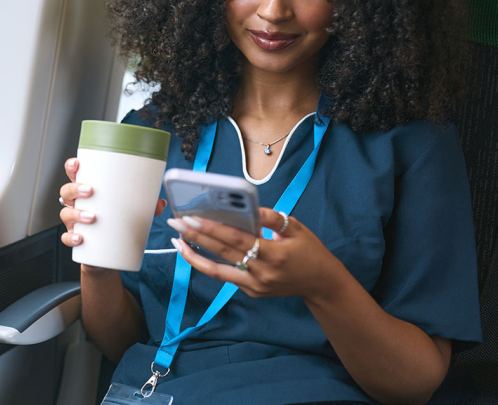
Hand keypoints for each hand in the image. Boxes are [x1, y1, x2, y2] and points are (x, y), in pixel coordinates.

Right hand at [59, 157, 166, 250]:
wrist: (107, 256)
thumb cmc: (116, 224)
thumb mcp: (130, 212)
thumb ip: (145, 207)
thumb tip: (160, 203)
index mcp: (87, 192)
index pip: (74, 175)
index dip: (72, 167)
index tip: (77, 164)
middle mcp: (77, 205)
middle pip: (66, 191)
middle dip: (75, 189)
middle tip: (90, 190)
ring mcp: (74, 223)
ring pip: (65, 213)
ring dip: (76, 213)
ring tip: (91, 217)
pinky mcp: (75, 239)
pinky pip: (66, 237)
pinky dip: (71, 237)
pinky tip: (80, 238)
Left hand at [166, 208, 342, 300]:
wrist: (321, 284)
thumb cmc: (310, 252)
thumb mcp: (296, 229)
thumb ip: (271, 218)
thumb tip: (249, 206)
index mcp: (274, 255)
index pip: (237, 239)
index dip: (213, 228)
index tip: (193, 217)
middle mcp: (262, 273)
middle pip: (222, 253)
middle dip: (196, 236)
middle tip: (176, 222)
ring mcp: (255, 286)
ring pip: (217, 271)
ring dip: (194, 255)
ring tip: (177, 240)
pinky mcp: (251, 291)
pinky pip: (226, 275)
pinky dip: (209, 263)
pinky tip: (195, 249)